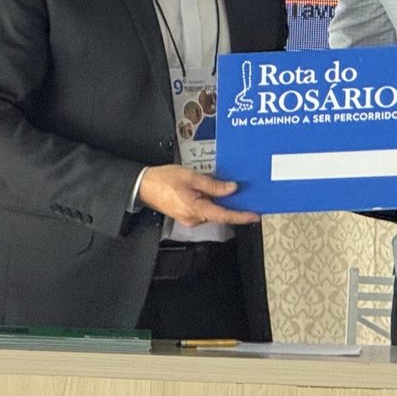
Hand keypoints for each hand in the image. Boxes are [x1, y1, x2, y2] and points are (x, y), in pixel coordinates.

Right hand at [138, 165, 258, 227]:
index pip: (224, 215)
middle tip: (247, 196)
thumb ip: (212, 185)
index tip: (254, 215)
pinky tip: (214, 190)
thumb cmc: (163, 180)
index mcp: (196, 209)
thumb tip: (231, 188)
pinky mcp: (186, 214)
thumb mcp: (191, 177)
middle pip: (219, 213)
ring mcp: (189, 218)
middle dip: (233, 205)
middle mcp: (194, 218)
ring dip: (221, 202)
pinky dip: (211, 201)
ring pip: (211, 211)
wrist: (142, 186)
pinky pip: (203, 209)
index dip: (241, 216)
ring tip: (230, 188)